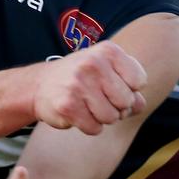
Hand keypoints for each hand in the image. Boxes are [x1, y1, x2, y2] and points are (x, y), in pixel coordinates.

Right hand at [33, 41, 147, 134]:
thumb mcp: (107, 72)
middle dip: (117, 107)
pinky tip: (78, 113)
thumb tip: (139, 105)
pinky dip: (89, 126)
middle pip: (127, 102)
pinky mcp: (67, 105)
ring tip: (87, 105)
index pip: (139, 81)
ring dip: (102, 118)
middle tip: (99, 98)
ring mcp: (79, 84)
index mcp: (108, 51)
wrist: (39, 85)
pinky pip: (95, 128)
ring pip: (111, 117)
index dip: (130, 90)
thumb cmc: (82, 78)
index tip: (112, 85)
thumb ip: (130, 87)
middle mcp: (93, 63)